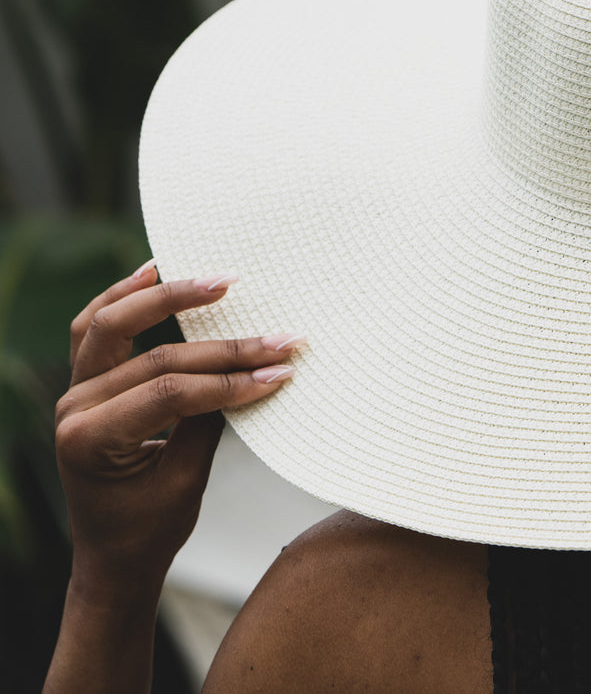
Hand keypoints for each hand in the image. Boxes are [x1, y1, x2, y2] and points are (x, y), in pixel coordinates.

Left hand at [57, 264, 302, 592]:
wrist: (112, 554)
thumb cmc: (148, 528)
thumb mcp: (184, 481)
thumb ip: (209, 421)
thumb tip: (255, 372)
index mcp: (89, 440)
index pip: (169, 393)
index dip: (229, 380)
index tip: (280, 371)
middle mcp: (72, 408)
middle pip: (152, 356)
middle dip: (222, 346)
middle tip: (275, 334)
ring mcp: (74, 391)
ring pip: (109, 322)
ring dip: (163, 296)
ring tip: (213, 280)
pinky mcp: (85, 381)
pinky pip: (95, 327)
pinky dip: (122, 296)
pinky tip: (153, 271)